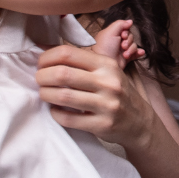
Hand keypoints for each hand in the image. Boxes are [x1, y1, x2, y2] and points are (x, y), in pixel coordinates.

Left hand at [36, 45, 156, 148]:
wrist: (139, 122)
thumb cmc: (118, 93)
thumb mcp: (108, 71)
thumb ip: (83, 62)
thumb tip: (46, 52)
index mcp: (106, 64)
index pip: (68, 53)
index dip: (47, 57)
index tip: (41, 64)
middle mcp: (108, 82)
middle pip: (62, 73)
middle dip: (42, 76)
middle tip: (39, 80)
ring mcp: (106, 105)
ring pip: (63, 96)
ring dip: (46, 94)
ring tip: (44, 94)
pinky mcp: (102, 125)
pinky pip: (68, 119)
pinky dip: (56, 113)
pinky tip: (55, 110)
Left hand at [90, 19, 145, 62]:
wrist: (103, 65)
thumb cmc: (104, 47)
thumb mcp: (110, 31)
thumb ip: (120, 24)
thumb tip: (130, 21)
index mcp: (113, 34)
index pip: (125, 29)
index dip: (126, 32)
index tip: (122, 36)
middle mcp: (118, 41)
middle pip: (131, 37)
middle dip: (128, 41)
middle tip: (122, 46)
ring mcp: (123, 50)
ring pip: (134, 46)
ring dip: (131, 49)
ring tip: (125, 55)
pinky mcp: (126, 58)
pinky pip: (136, 54)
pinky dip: (139, 53)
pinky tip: (140, 53)